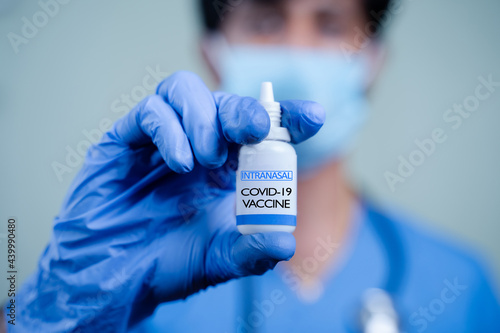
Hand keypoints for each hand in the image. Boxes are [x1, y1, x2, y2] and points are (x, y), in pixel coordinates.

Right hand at [15, 71, 324, 331]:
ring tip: (206, 158)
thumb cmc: (167, 265)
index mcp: (228, 170)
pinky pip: (151, 112)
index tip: (313, 118)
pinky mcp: (126, 139)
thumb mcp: (218, 261)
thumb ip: (251, 252)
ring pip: (186, 92)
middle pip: (227, 105)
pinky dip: (169, 129)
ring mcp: (162, 140)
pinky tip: (179, 162)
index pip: (262, 132)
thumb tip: (287, 243)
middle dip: (245, 110)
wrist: (112, 278)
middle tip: (255, 128)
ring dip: (204, 117)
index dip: (287, 118)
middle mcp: (199, 148)